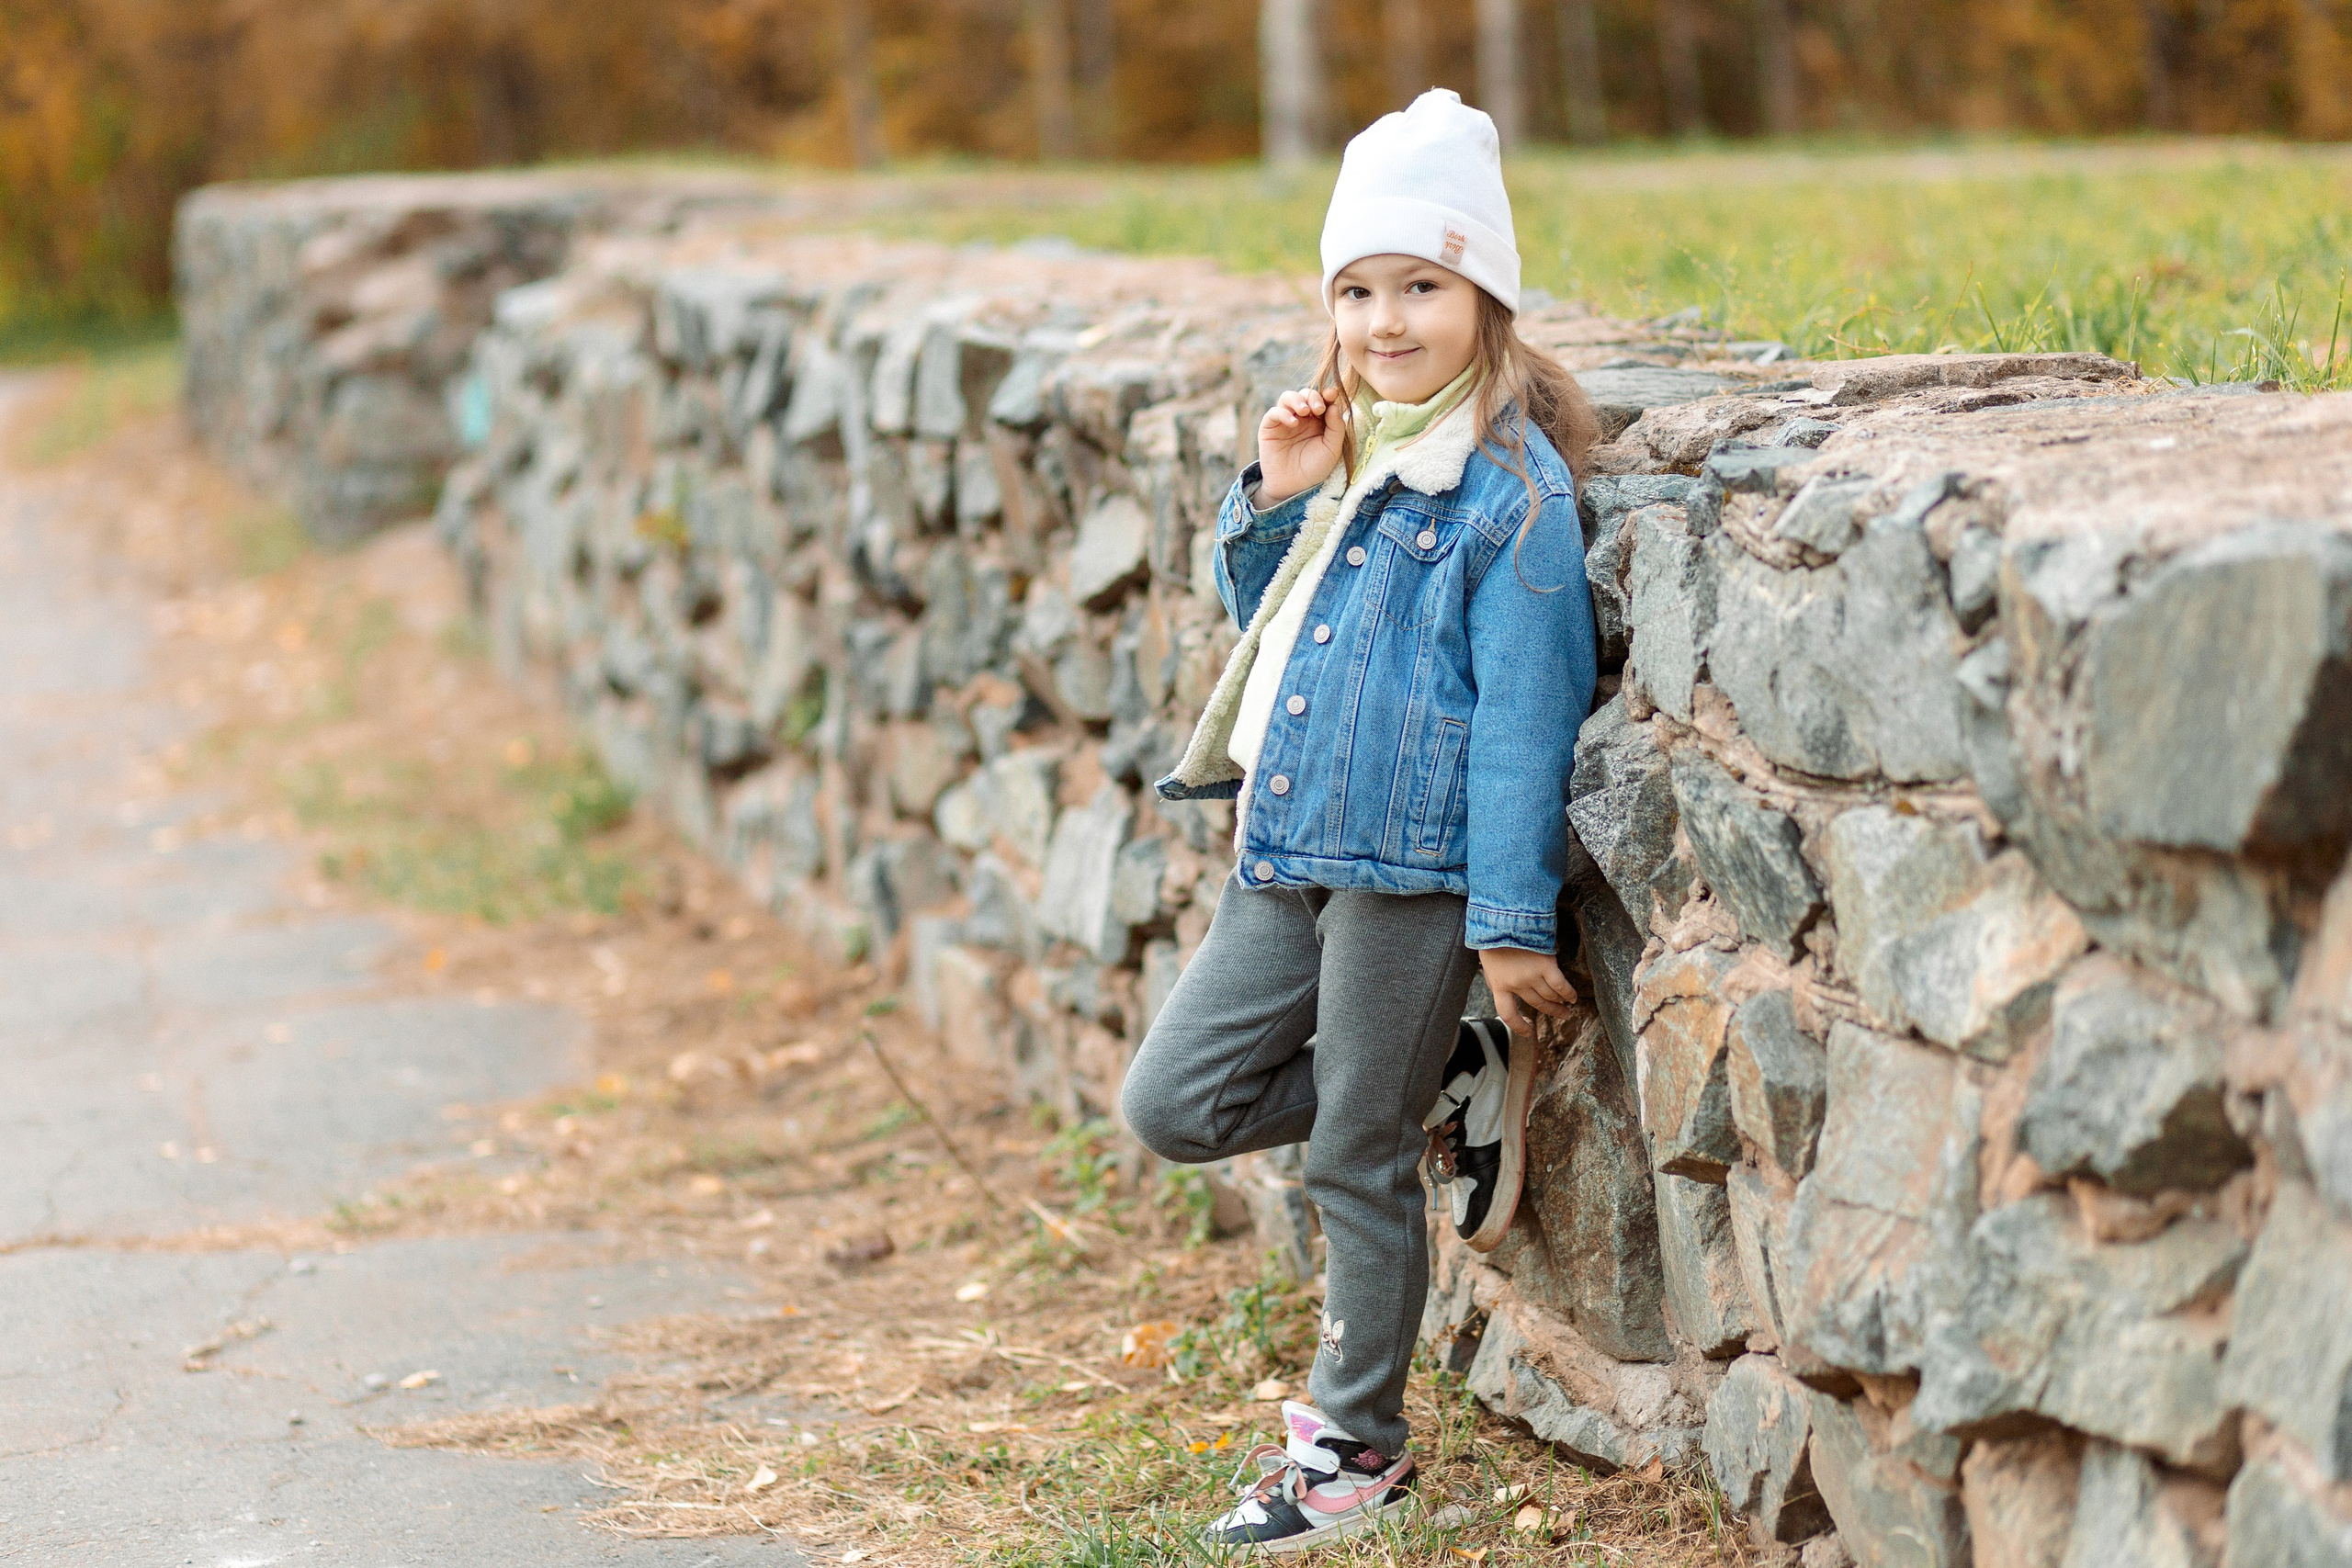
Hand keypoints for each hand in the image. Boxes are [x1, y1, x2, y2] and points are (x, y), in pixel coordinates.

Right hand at [1256, 385, 1344, 505]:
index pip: (1323, 399)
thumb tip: (1334, 405)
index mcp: (1319, 420)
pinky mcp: (1269, 427)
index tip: (1333, 394)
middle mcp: (1302, 417)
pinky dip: (1283, 413)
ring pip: (1288, 397)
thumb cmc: (1315, 469)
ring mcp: (1285, 420)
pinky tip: (1293, 423)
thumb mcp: (1332, 449)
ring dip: (1297, 399)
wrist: (1294, 487)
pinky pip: (1274, 412)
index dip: (1327, 394)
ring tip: (1304, 411)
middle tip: (1319, 409)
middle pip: (1306, 394)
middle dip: (1313, 397)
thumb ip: (1336, 427)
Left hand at [1480, 947, 1577, 1038]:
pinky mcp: (1545, 965)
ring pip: (1550, 996)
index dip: (1518, 1026)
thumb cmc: (1494, 938)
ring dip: (1560, 1002)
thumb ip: (1497, 981)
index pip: (1508, 1014)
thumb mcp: (1488, 964)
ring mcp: (1531, 976)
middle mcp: (1516, 984)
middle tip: (1563, 1015)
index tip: (1529, 1033)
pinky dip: (1568, 993)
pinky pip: (1560, 985)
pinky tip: (1573, 997)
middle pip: (1537, 1004)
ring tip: (1568, 1005)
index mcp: (1498, 985)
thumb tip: (1506, 994)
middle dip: (1551, 1011)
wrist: (1503, 917)